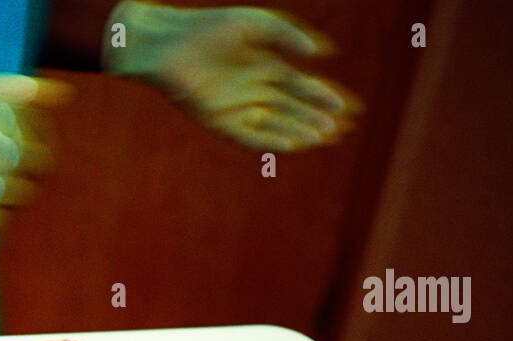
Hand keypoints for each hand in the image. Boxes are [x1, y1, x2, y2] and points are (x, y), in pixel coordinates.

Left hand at [102, 2, 352, 151]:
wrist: (167, 42)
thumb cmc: (208, 26)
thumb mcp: (255, 24)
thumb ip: (286, 35)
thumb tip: (318, 55)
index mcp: (263, 67)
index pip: (300, 87)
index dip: (322, 97)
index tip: (345, 106)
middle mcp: (251, 90)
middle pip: (291, 109)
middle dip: (315, 118)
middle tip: (340, 129)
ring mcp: (234, 106)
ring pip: (273, 124)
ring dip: (297, 131)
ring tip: (321, 137)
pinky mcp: (216, 119)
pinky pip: (246, 134)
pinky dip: (267, 139)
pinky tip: (289, 144)